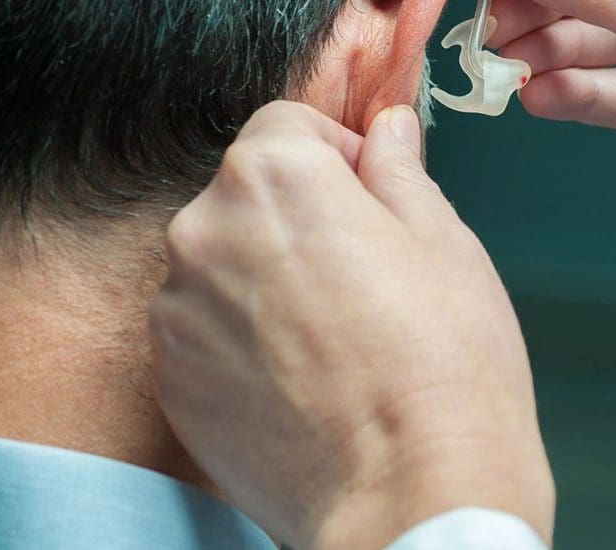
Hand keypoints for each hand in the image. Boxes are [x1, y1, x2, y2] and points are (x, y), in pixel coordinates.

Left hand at [149, 102, 553, 549]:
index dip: (338, 154)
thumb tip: (388, 130)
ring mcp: (179, 311)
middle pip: (249, 193)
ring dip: (268, 275)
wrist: (411, 491)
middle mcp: (205, 232)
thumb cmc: (443, 363)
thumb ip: (398, 169)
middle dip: (300, 213)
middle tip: (363, 269)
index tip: (369, 194)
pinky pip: (206, 329)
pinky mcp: (172, 380)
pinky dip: (243, 336)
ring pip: (225, 261)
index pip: (287, 125)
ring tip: (336, 331)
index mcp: (273, 177)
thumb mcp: (443, 239)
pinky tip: (304, 372)